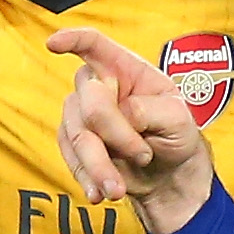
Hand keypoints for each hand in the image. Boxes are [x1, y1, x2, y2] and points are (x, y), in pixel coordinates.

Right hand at [46, 27, 215, 231]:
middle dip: (115, 134)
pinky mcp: (75, 142)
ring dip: (99, 165)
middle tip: (143, 155)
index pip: (95, 45)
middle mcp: (100, 87)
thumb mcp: (179, 120)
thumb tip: (122, 113)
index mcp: (127, 69)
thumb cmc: (176, 136)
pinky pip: (70, 157)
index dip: (73, 40)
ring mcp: (83, 115)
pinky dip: (86, 177)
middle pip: (90, 102)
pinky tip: (100, 193)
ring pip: (77, 135)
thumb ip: (150, 110)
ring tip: (118, 190)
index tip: (54, 44)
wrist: (169, 176)